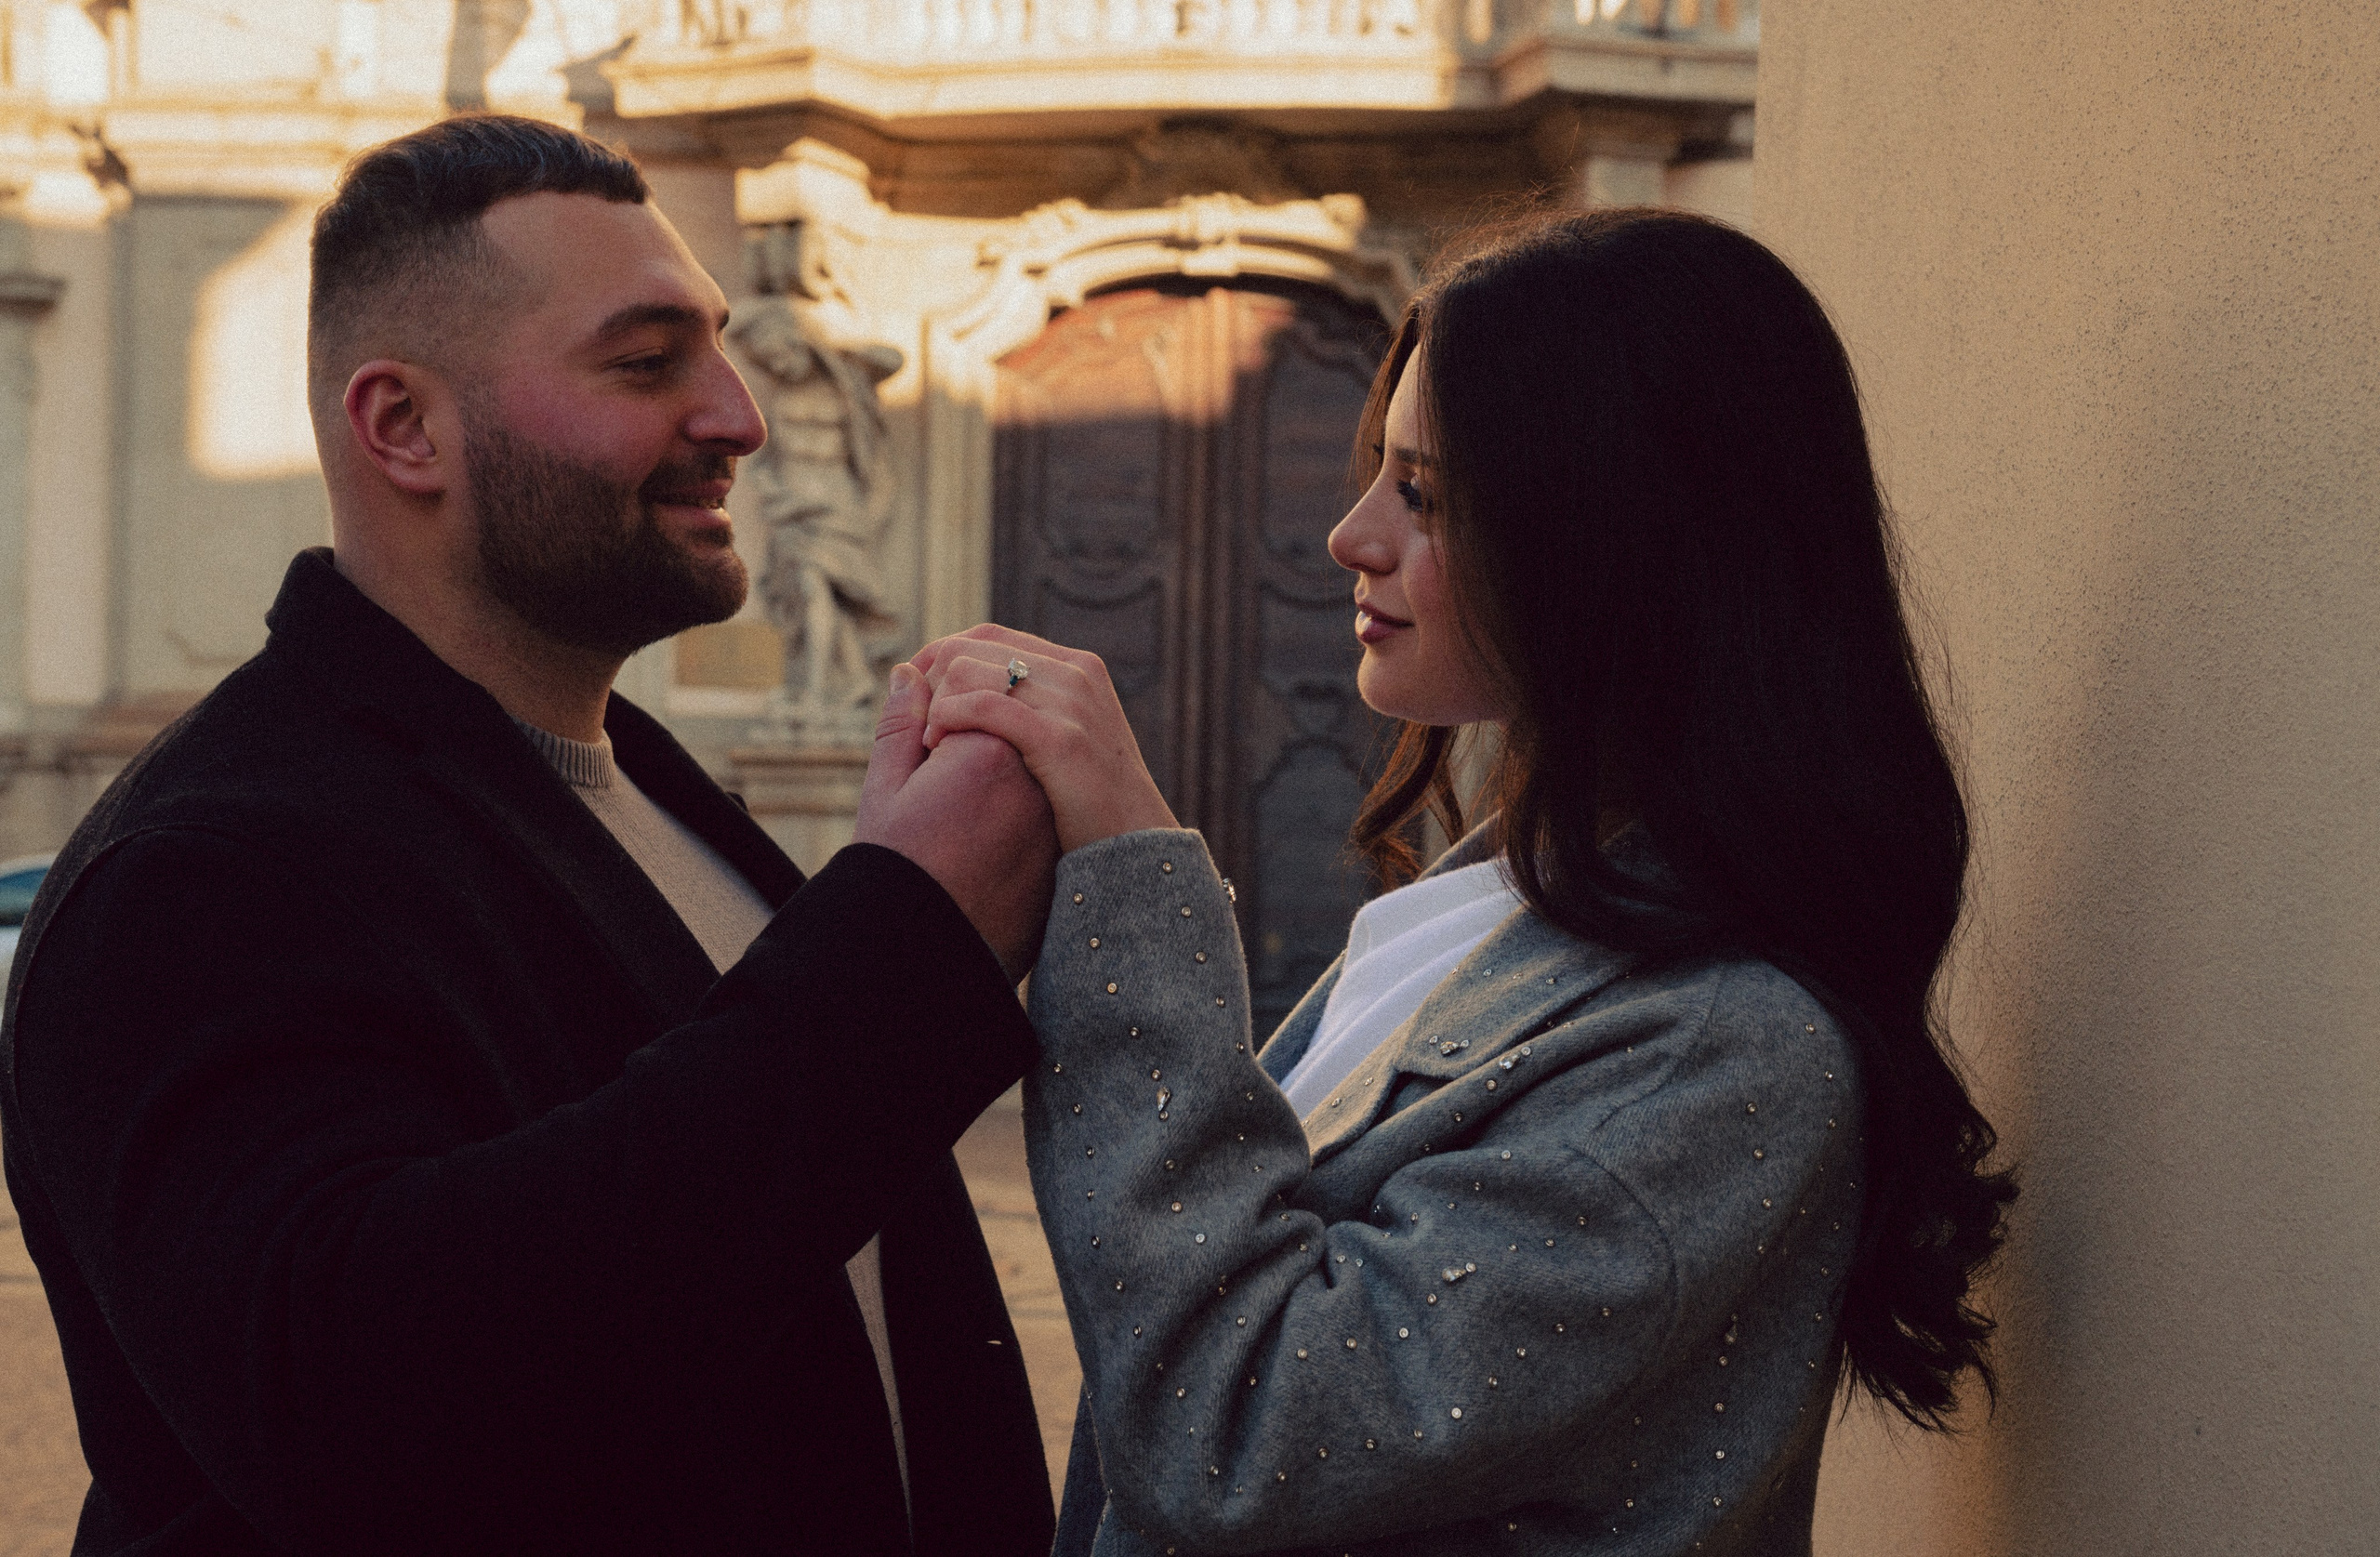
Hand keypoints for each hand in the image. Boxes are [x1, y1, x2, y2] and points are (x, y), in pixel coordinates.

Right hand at [853, 662, 1058, 981]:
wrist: (928, 961)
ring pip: (1021, 760)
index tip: (914, 749)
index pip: (968, 692)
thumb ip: (901, 721)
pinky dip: (1007, 804)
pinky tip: (973, 837)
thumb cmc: (893, 874)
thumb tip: (911, 672)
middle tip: (930, 784)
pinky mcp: (1057, 844)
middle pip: (1002, 720)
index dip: (933, 712)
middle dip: (966, 730)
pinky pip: (1033, 802)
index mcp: (986, 750)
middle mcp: (1032, 775)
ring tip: (950, 812)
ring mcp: (1051, 811)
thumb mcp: (885, 790)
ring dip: (989, 763)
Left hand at [910, 625, 1178, 853]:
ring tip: (925, 741)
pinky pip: (984, 708)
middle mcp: (1075, 674)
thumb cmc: (1090, 801)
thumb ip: (1024, 702)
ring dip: (935, 702)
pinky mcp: (1060, 740)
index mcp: (1076, 667)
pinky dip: (947, 719)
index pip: (989, 636)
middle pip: (974, 647)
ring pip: (971, 671)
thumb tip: (965, 676)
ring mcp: (1071, 703)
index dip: (940, 655)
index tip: (915, 689)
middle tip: (914, 720)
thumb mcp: (1064, 736)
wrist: (1133, 846)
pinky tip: (933, 747)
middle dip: (932, 679)